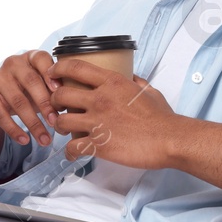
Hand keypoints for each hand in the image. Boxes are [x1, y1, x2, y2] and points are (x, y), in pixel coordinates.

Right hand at [0, 50, 63, 145]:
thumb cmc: (23, 90)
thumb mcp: (38, 86)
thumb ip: (53, 91)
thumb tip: (72, 110)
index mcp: (30, 57)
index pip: (41, 59)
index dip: (51, 74)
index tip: (59, 92)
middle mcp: (13, 63)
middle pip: (31, 82)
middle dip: (45, 104)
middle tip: (56, 123)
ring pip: (18, 102)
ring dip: (33, 123)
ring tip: (45, 140)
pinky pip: (1, 114)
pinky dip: (14, 129)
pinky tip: (24, 140)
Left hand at [49, 57, 179, 170]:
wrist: (169, 139)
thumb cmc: (162, 117)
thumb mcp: (148, 90)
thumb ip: (135, 81)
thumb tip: (130, 75)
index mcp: (112, 82)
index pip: (75, 67)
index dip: (57, 69)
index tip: (52, 74)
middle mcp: (100, 99)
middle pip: (61, 94)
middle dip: (54, 101)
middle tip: (58, 107)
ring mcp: (97, 122)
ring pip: (61, 122)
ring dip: (59, 126)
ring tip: (65, 130)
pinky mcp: (98, 144)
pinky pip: (72, 148)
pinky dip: (69, 152)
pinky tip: (73, 154)